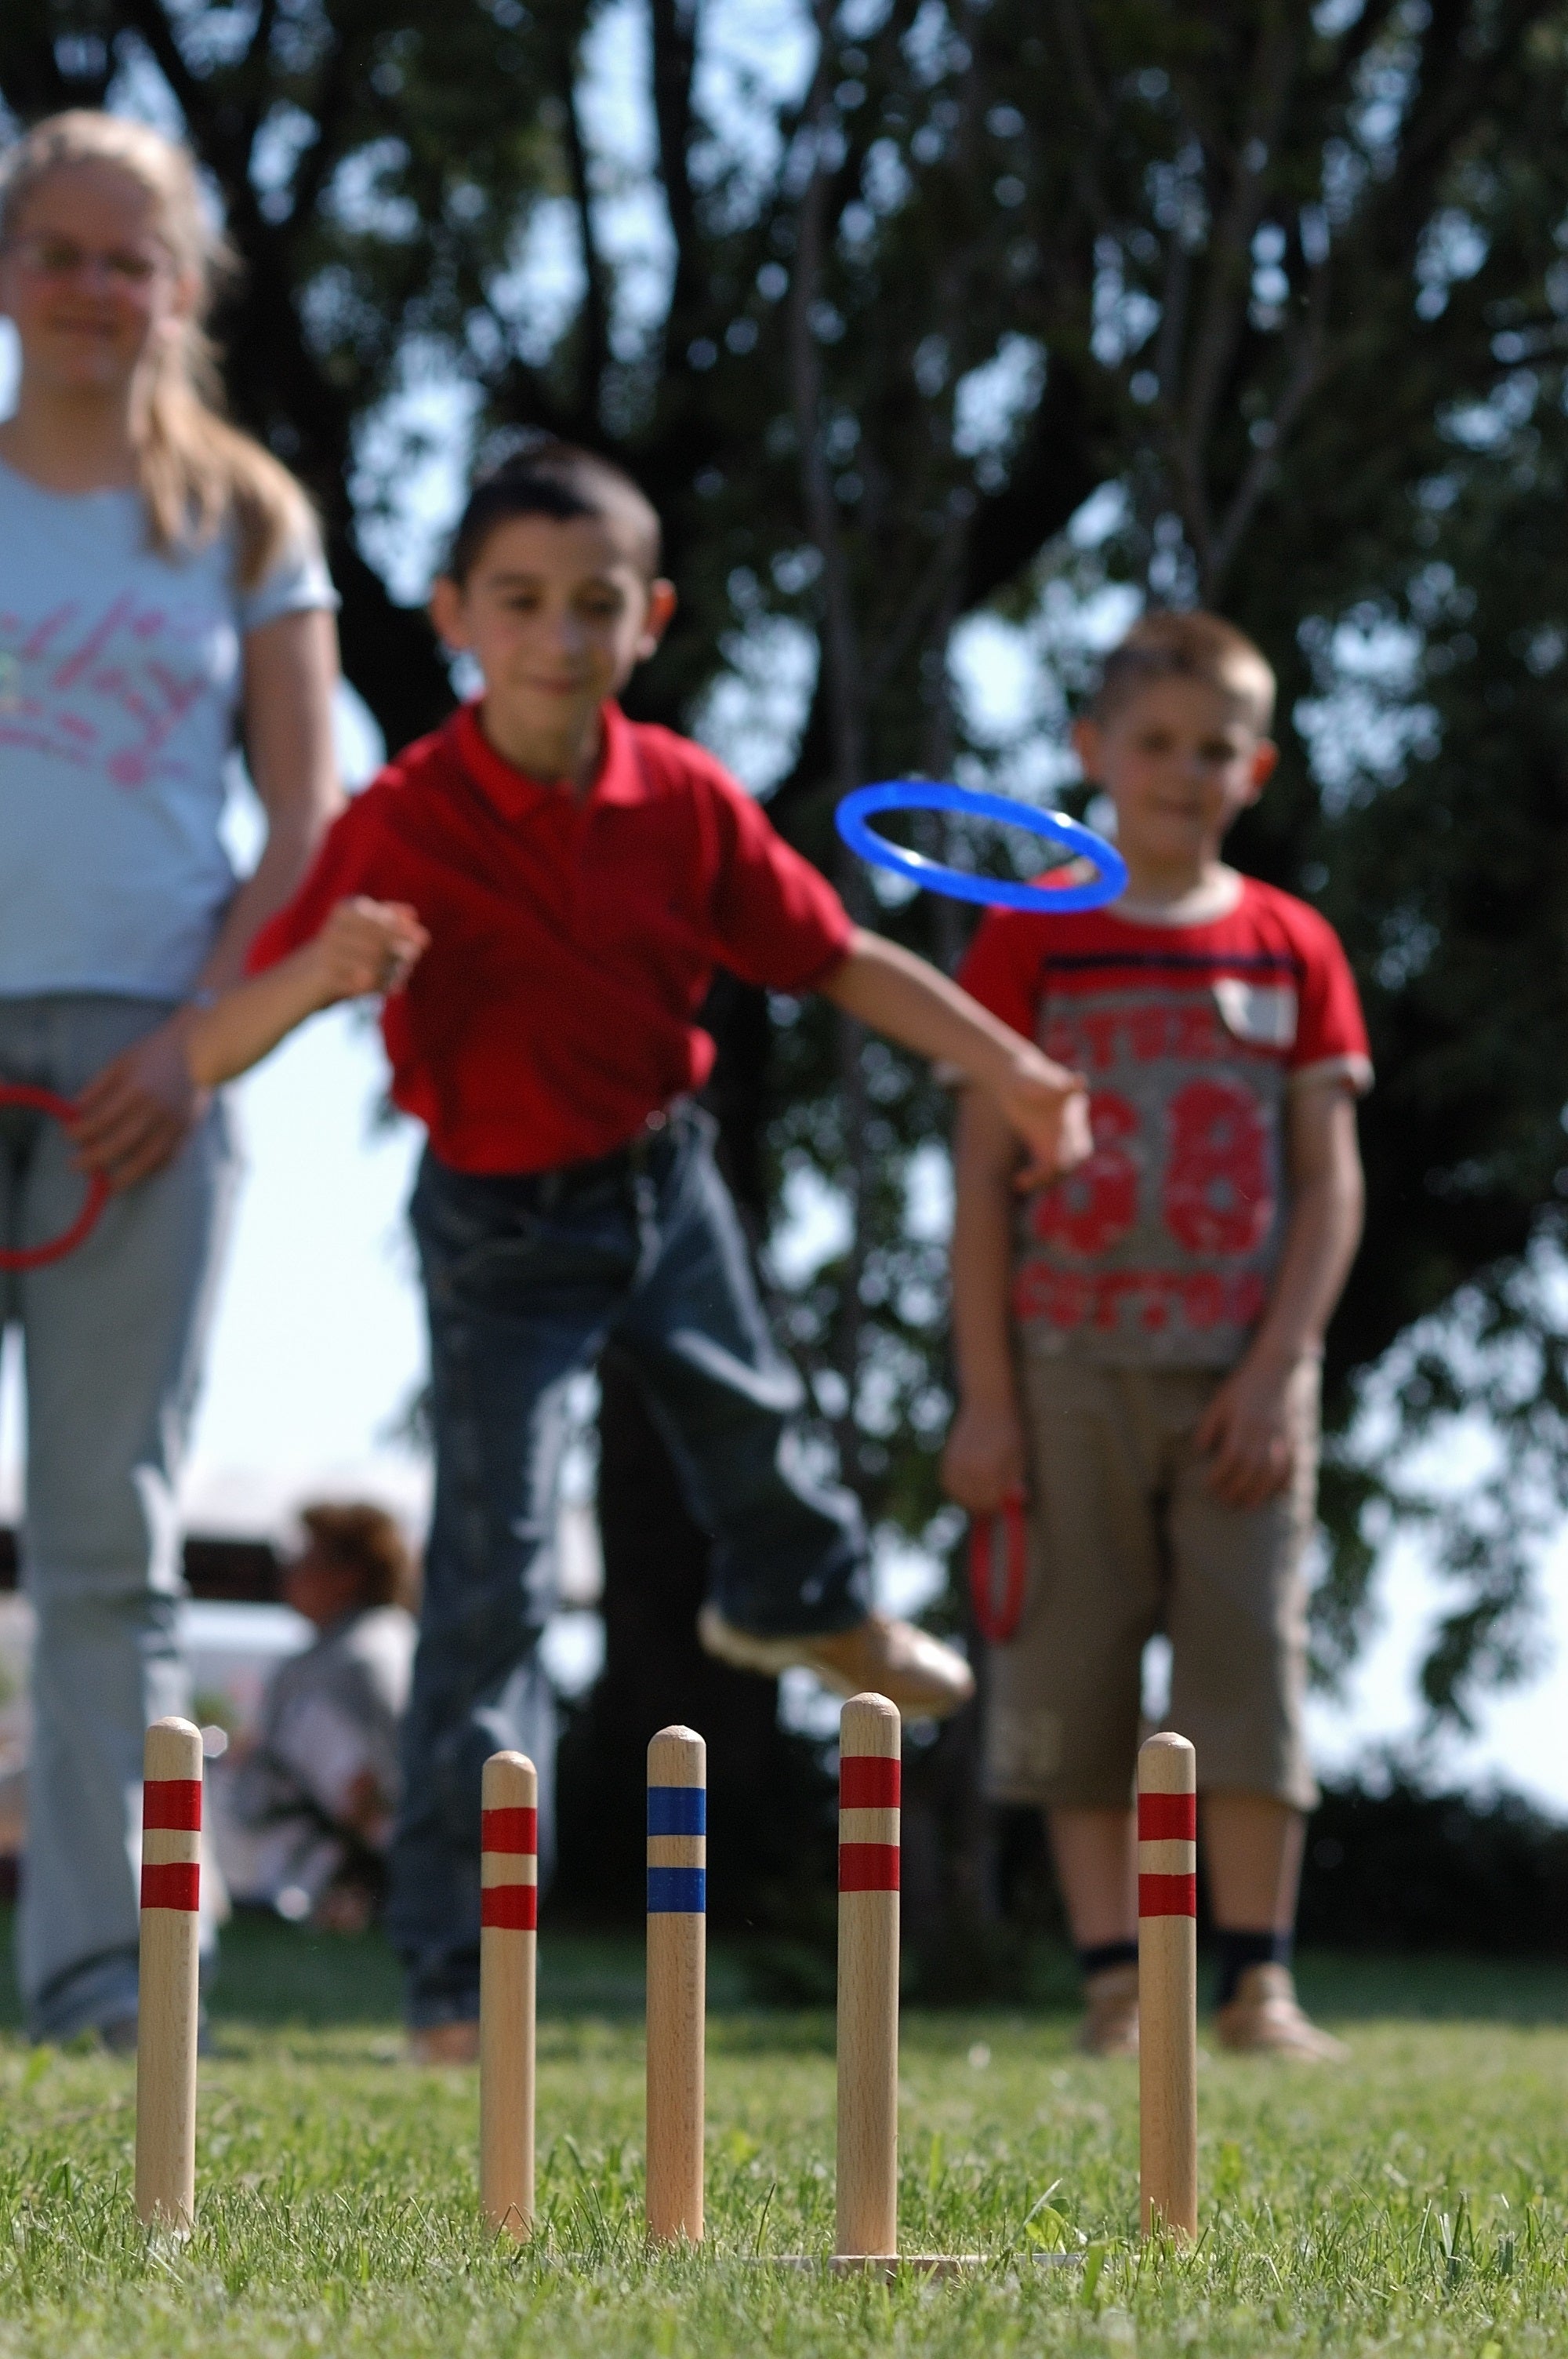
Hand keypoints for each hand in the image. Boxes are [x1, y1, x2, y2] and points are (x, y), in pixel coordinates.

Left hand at [68, 1014, 208, 1190]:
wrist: (201, 1051)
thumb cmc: (155, 1054)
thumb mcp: (121, 1062)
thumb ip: (97, 1087)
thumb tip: (75, 1112)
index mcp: (135, 1090)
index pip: (101, 1120)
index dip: (80, 1132)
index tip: (68, 1135)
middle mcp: (155, 1111)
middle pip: (119, 1144)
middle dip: (93, 1160)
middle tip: (75, 1166)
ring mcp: (173, 1124)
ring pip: (146, 1160)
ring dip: (125, 1177)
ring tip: (109, 1186)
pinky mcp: (187, 1132)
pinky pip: (168, 1159)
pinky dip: (152, 1170)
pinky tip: (137, 1173)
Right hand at [307, 898, 428, 1005]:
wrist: (304, 978)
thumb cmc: (344, 952)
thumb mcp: (366, 932)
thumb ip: (389, 920)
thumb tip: (412, 914)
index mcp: (345, 911)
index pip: (380, 919)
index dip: (404, 930)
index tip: (424, 941)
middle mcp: (334, 930)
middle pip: (377, 942)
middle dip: (401, 951)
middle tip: (414, 958)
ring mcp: (327, 954)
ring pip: (372, 965)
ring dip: (393, 972)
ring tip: (402, 976)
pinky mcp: (324, 979)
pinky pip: (361, 985)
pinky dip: (381, 987)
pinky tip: (393, 988)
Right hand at [941, 1395, 1026, 1513]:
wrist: (986, 1402)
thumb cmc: (1008, 1429)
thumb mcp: (1018, 1455)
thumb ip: (1015, 1480)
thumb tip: (1018, 1502)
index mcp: (988, 1467)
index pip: (992, 1500)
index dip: (1000, 1505)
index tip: (1005, 1502)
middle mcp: (968, 1467)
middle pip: (974, 1501)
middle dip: (986, 1505)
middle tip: (995, 1501)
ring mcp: (954, 1463)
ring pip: (960, 1495)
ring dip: (971, 1499)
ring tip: (983, 1490)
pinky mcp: (946, 1459)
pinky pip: (949, 1484)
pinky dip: (958, 1489)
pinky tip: (970, 1483)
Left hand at [995, 1049, 1092, 1189]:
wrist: (1012, 1074)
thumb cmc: (1027, 1074)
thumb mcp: (1041, 1081)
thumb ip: (1061, 1085)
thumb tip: (1082, 1080)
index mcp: (1073, 1118)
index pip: (1079, 1149)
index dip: (1068, 1162)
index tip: (1048, 1170)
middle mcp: (1069, 1130)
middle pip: (1071, 1163)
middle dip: (1056, 1175)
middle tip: (1032, 1182)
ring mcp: (1056, 1137)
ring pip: (1058, 1168)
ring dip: (1044, 1180)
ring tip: (1021, 1184)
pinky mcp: (1042, 1142)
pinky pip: (1044, 1166)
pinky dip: (1036, 1176)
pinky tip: (1019, 1182)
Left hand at [1194, 1354, 1298, 1508]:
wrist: (1279, 1368)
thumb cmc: (1244, 1385)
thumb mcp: (1221, 1400)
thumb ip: (1210, 1424)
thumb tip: (1200, 1450)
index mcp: (1244, 1423)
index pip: (1232, 1457)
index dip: (1220, 1475)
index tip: (1210, 1486)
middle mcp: (1265, 1432)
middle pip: (1252, 1470)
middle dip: (1237, 1490)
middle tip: (1225, 1502)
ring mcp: (1283, 1436)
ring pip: (1273, 1472)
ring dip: (1259, 1493)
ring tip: (1246, 1505)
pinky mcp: (1296, 1437)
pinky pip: (1293, 1465)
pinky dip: (1284, 1483)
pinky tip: (1275, 1495)